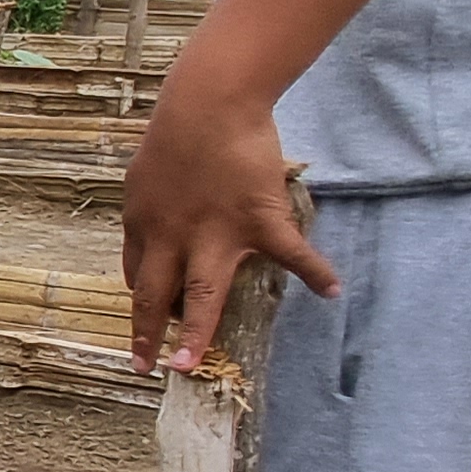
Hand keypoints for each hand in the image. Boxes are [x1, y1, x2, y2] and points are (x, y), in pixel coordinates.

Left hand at [121, 80, 331, 369]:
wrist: (210, 103)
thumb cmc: (177, 133)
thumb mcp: (143, 177)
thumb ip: (148, 209)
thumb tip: (152, 231)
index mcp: (143, 224)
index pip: (138, 275)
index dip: (144, 302)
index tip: (147, 321)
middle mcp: (171, 236)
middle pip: (155, 296)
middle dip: (150, 335)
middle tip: (148, 368)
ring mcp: (214, 232)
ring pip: (202, 295)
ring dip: (197, 333)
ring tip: (192, 365)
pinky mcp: (257, 219)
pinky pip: (289, 253)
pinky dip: (314, 271)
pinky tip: (332, 291)